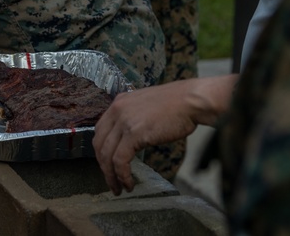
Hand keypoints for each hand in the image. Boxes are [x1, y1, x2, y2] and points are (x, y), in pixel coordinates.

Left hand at [92, 76, 234, 194]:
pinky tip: (129, 184)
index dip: (101, 150)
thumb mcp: (146, 106)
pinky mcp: (134, 134)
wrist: (190, 101)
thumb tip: (131, 136)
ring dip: (111, 176)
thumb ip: (134, 117)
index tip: (107, 164)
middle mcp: (117, 110)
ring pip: (107, 154)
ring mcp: (124, 121)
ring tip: (119, 188)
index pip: (100, 130)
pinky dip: (122, 175)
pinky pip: (120, 160)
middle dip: (103, 166)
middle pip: (99, 143)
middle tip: (110, 181)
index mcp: (119, 103)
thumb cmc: (176, 105)